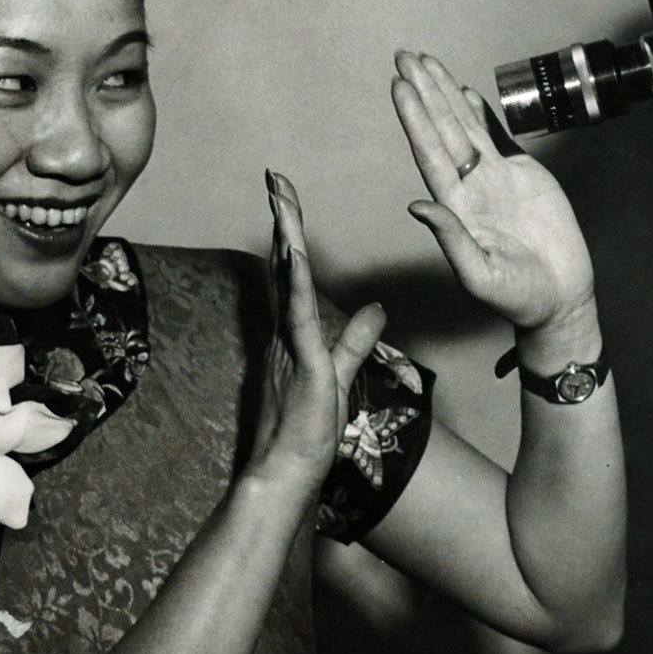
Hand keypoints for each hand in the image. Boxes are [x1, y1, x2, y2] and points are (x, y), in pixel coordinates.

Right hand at [255, 171, 384, 492]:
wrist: (285, 474)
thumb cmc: (307, 434)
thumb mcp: (340, 375)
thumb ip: (355, 340)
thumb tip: (375, 308)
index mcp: (292, 334)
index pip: (293, 275)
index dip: (292, 237)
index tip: (288, 202)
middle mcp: (283, 332)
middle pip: (284, 266)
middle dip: (282, 220)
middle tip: (277, 178)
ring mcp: (289, 345)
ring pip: (288, 280)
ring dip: (286, 236)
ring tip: (281, 196)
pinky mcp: (302, 363)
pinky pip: (298, 315)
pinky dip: (297, 282)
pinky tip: (298, 252)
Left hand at [391, 51, 596, 337]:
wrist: (560, 299)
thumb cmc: (518, 297)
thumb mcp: (479, 274)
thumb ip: (451, 239)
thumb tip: (418, 206)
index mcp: (457, 208)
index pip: (429, 153)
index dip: (415, 119)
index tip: (400, 87)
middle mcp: (471, 187)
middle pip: (442, 129)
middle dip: (425, 92)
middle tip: (405, 55)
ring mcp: (496, 180)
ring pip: (466, 127)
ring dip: (446, 94)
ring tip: (427, 62)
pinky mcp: (524, 177)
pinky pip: (497, 138)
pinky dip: (481, 114)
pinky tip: (465, 93)